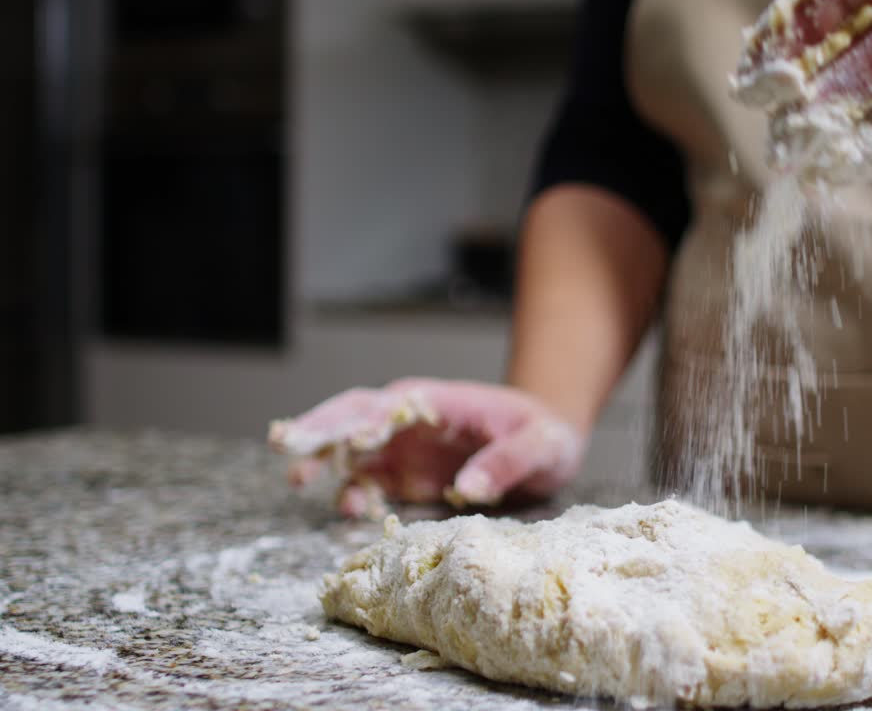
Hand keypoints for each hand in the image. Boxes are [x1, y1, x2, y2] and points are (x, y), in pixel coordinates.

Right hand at [268, 379, 583, 517]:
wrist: (547, 446)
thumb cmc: (544, 434)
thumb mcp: (541, 445)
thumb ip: (508, 462)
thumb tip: (469, 489)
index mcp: (440, 401)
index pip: (392, 404)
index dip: (364, 420)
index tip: (342, 437)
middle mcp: (412, 420)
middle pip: (355, 416)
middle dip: (319, 428)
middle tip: (285, 445)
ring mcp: (404, 447)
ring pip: (351, 448)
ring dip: (323, 460)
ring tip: (300, 482)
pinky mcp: (405, 475)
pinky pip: (369, 481)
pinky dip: (352, 492)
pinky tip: (348, 509)